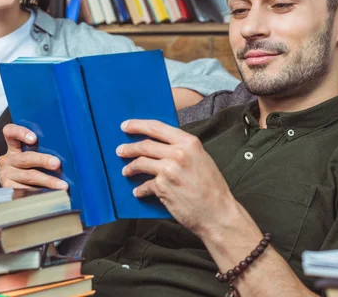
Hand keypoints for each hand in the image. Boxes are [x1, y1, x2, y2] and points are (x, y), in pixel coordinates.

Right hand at [0, 124, 67, 189]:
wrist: (20, 192)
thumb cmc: (35, 168)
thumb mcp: (36, 156)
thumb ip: (44, 150)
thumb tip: (68, 152)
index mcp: (13, 147)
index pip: (10, 132)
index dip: (20, 133)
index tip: (34, 139)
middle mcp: (7, 160)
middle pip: (25, 157)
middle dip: (43, 160)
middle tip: (57, 164)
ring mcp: (5, 175)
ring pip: (28, 176)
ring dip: (47, 180)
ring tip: (62, 185)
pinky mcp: (8, 189)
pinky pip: (25, 191)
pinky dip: (41, 193)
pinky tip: (51, 194)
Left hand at [117, 119, 236, 235]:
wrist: (218, 213)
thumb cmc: (212, 188)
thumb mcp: (201, 159)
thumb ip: (183, 149)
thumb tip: (161, 146)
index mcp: (189, 142)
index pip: (157, 127)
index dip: (138, 125)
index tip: (126, 125)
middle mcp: (178, 153)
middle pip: (145, 145)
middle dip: (129, 147)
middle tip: (120, 150)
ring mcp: (169, 169)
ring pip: (140, 162)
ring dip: (130, 167)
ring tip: (126, 171)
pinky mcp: (162, 187)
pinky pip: (144, 185)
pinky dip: (140, 189)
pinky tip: (138, 192)